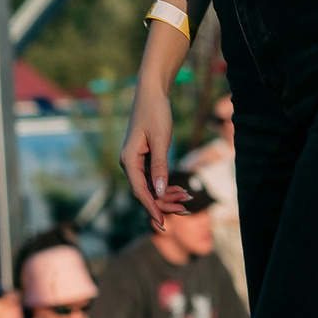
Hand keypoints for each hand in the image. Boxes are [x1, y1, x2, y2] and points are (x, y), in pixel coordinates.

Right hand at [120, 84, 191, 231]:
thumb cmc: (155, 112)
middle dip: (165, 202)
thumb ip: (160, 166)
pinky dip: (167, 185)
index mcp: (128, 160)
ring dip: (168, 195)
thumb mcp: (160, 139)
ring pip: (151, 187)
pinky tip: (182, 190)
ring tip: (188, 200)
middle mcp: (129, 163)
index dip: (152, 209)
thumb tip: (160, 191)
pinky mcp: (144, 158)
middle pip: (146, 192)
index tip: (163, 225)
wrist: (152, 92)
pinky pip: (154, 178)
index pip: (140, 192)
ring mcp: (135, 161)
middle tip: (187, 208)